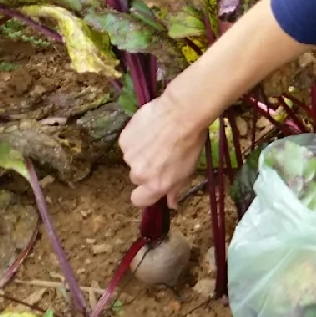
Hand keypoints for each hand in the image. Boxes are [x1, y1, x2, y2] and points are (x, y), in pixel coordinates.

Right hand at [119, 88, 207, 209]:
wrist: (182, 112)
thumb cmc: (191, 141)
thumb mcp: (189, 169)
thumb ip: (175, 189)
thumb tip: (170, 204)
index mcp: (155, 185)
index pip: (139, 200)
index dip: (145, 192)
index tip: (152, 181)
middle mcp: (139, 174)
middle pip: (137, 177)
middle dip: (145, 168)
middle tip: (160, 153)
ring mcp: (129, 156)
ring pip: (132, 158)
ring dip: (140, 151)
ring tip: (156, 136)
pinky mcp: (124, 139)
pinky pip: (128, 142)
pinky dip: (136, 137)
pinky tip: (149, 127)